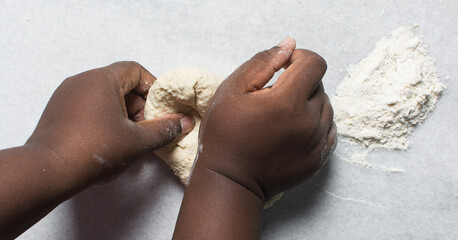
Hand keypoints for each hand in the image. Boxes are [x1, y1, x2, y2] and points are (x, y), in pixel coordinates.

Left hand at [26, 61, 193, 183]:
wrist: (48, 172)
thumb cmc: (94, 150)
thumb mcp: (137, 141)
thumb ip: (164, 129)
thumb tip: (185, 122)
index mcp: (101, 79)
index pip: (135, 70)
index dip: (153, 87)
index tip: (162, 108)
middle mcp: (81, 81)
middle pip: (121, 84)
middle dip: (139, 106)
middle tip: (148, 128)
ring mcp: (66, 96)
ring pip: (105, 97)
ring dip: (123, 114)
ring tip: (130, 139)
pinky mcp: (58, 111)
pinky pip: (89, 107)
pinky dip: (104, 119)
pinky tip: (109, 142)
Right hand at [194, 38, 335, 201]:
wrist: (231, 182)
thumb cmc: (226, 134)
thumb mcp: (233, 90)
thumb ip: (263, 62)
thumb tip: (290, 45)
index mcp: (289, 101)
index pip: (315, 63)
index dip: (298, 59)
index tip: (282, 69)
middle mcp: (310, 122)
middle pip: (319, 84)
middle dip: (299, 83)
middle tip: (272, 98)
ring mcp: (317, 143)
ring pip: (325, 106)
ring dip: (308, 103)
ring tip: (281, 115)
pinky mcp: (319, 159)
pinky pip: (329, 129)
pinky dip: (315, 123)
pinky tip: (293, 129)